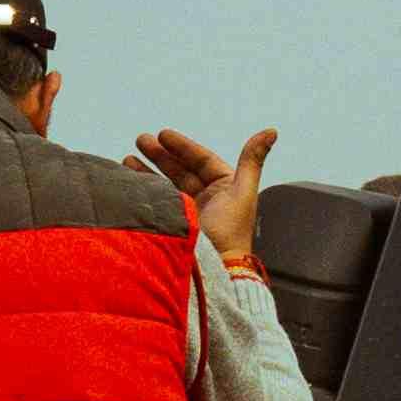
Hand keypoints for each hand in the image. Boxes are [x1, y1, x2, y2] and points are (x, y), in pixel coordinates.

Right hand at [134, 126, 277, 266]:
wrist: (213, 269)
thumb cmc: (230, 234)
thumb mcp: (241, 191)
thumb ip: (252, 161)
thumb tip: (271, 131)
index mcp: (225, 189)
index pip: (202, 160)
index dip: (182, 146)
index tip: (162, 134)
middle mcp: (207, 199)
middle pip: (181, 170)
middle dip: (160, 154)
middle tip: (141, 140)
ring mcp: (189, 213)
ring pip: (166, 184)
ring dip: (148, 170)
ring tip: (128, 159)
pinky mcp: (174, 225)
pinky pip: (157, 202)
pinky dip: (143, 189)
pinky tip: (129, 180)